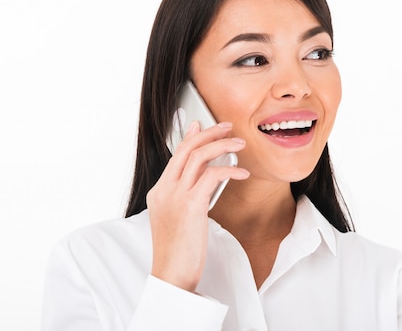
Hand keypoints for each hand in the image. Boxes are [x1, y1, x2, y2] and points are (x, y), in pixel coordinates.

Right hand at [146, 121, 248, 291]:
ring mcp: (175, 197)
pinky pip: (212, 176)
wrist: (171, 276)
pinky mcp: (190, 206)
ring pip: (198, 156)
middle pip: (186, 148)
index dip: (191, 136)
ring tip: (240, 144)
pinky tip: (242, 174)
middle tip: (227, 127)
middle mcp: (164, 190)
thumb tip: (201, 180)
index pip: (176, 155)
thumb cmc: (178, 252)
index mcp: (159, 192)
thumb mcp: (176, 219)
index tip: (203, 125)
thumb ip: (184, 196)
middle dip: (209, 133)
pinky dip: (230, 170)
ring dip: (222, 145)